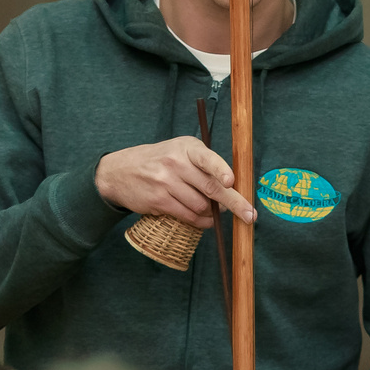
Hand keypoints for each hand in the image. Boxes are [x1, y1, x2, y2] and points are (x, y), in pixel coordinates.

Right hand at [95, 137, 255, 225]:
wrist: (119, 171)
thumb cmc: (159, 161)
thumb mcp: (178, 152)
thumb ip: (203, 166)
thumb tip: (232, 190)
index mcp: (186, 147)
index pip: (208, 158)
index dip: (221, 170)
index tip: (232, 182)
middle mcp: (176, 163)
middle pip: (211, 188)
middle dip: (235, 204)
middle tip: (250, 216)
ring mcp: (166, 182)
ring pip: (201, 206)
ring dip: (212, 214)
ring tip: (213, 213)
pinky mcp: (159, 201)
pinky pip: (188, 216)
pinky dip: (200, 221)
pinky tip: (203, 220)